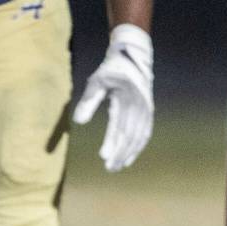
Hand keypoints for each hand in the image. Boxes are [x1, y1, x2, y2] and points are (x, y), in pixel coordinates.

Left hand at [73, 23, 153, 171]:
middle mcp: (139, 106)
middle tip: (109, 168)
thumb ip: (88, 101)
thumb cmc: (111, 69)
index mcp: (127, 98)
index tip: (103, 155)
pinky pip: (145, 133)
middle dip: (120, 153)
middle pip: (130, 135)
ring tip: (117, 166)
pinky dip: (137, 147)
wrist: (133, 55)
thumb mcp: (97, 81)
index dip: (113, 142)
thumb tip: (78, 121)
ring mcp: (146, 109)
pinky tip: (129, 157)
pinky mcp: (148, 112)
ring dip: (128, 153)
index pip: (120, 126)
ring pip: (139, 137)